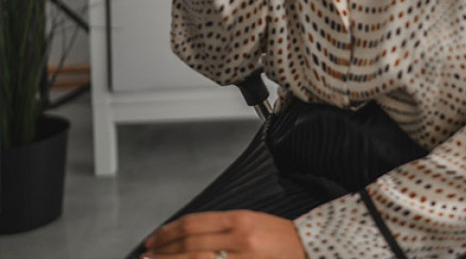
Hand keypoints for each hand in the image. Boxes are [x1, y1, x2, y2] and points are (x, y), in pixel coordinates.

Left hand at [142, 210, 306, 258]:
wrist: (309, 249)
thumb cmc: (280, 239)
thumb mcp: (252, 222)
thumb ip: (221, 228)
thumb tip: (186, 237)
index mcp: (240, 220)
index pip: (194, 223)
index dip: (168, 232)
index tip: (153, 239)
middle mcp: (239, 238)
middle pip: (190, 243)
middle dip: (163, 251)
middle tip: (145, 256)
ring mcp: (241, 258)